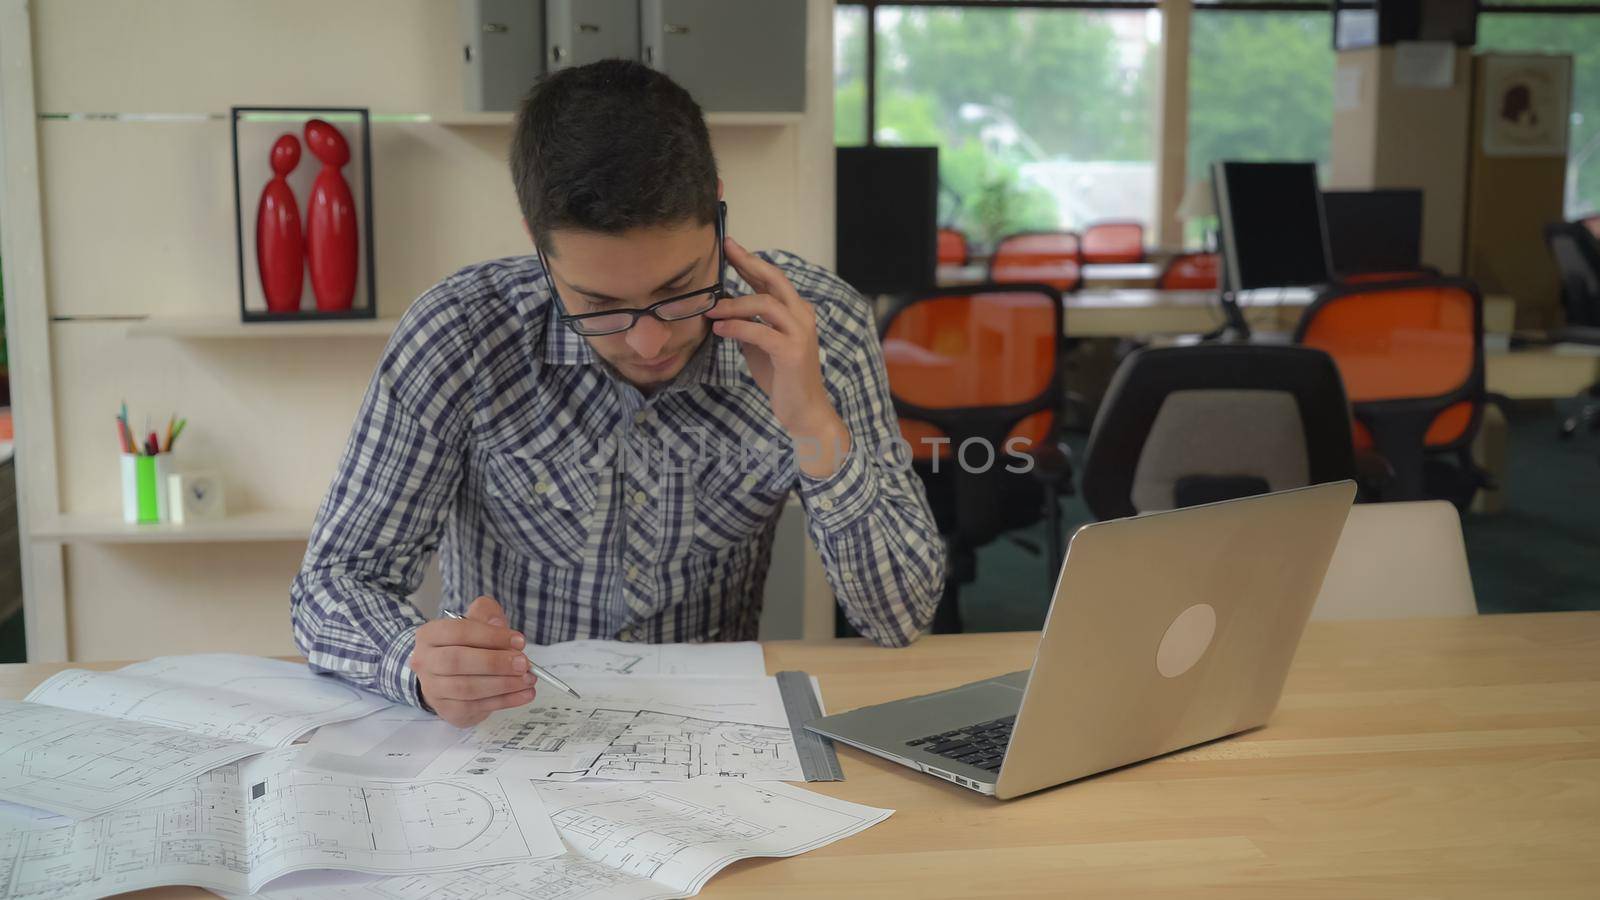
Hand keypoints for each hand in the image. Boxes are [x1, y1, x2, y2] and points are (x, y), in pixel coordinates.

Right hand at [410, 595, 535, 727]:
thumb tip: (498, 625)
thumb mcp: (476, 621)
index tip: (519, 641)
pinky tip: (524, 694)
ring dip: (503, 684)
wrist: (449, 676)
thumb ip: (486, 615)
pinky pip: (477, 707)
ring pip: (467, 688)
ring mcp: (433, 689)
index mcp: (429, 635)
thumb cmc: (466, 645)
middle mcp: (425, 662)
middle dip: (496, 663)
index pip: (458, 632)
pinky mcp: (447, 710)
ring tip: (528, 679)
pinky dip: (505, 701)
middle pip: (457, 662)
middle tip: (524, 663)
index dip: (491, 636)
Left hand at [706, 237, 850, 477]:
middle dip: (747, 263)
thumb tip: (723, 307)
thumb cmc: (781, 377)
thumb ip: (749, 323)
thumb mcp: (760, 344)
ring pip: (765, 304)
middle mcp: (801, 315)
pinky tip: (720, 328)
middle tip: (724, 251)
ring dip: (734, 304)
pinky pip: (760, 332)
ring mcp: (799, 333)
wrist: (804, 410)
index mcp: (795, 311)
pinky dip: (738, 327)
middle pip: (774, 280)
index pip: (771, 278)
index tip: (729, 246)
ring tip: (710, 309)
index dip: (750, 261)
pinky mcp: (792, 352)